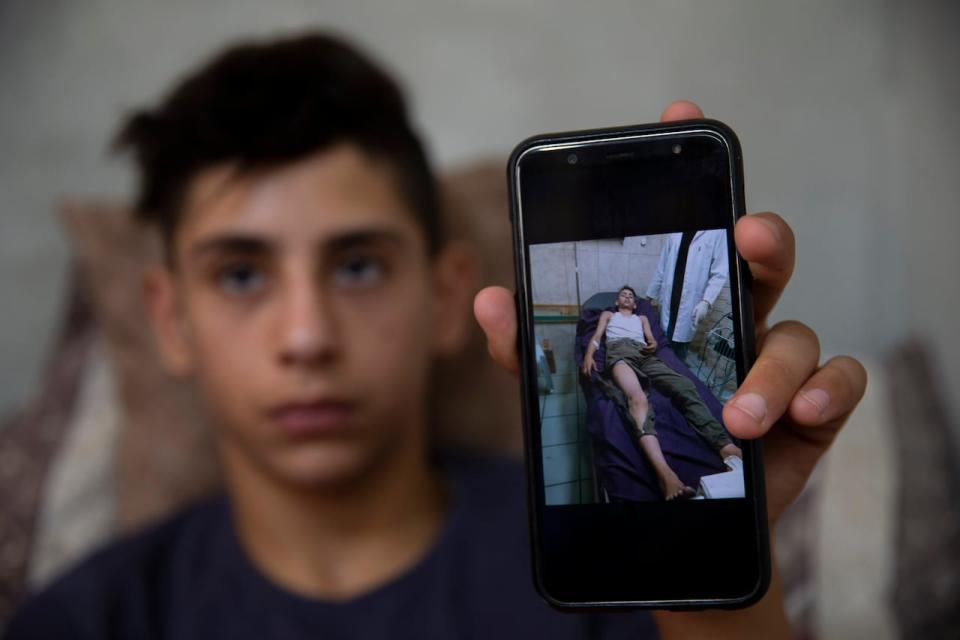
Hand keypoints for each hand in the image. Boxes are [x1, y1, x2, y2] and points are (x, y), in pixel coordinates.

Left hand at [473, 100, 866, 527]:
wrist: (660, 528)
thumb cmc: (619, 445)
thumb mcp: (566, 397)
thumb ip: (529, 352)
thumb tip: (492, 300)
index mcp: (674, 306)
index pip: (687, 228)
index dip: (688, 171)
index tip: (679, 113)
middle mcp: (728, 322)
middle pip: (760, 258)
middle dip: (761, 236)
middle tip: (746, 234)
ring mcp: (769, 363)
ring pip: (796, 329)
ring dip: (773, 364)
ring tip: (738, 414)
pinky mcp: (807, 413)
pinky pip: (838, 381)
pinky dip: (827, 391)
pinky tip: (801, 414)